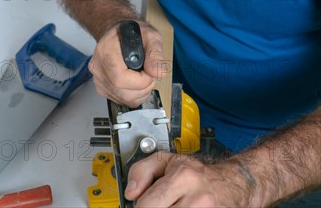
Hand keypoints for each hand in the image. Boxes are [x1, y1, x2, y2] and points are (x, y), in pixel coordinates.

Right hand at [88, 21, 168, 106]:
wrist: (120, 33)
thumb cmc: (133, 33)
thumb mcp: (150, 36)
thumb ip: (155, 54)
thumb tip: (158, 73)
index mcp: (106, 51)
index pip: (120, 78)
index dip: (140, 81)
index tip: (151, 72)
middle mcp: (98, 67)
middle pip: (122, 91)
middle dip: (144, 87)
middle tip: (151, 74)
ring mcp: (99, 79)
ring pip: (124, 99)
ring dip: (141, 92)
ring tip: (145, 76)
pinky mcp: (103, 88)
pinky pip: (122, 100)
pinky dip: (135, 95)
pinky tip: (137, 82)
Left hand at [125, 152, 254, 206]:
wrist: (232, 183)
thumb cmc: (198, 174)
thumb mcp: (169, 160)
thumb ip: (143, 170)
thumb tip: (130, 192)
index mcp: (183, 177)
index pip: (145, 205)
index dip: (141, 206)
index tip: (145, 203)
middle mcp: (196, 199)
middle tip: (161, 205)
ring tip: (172, 207)